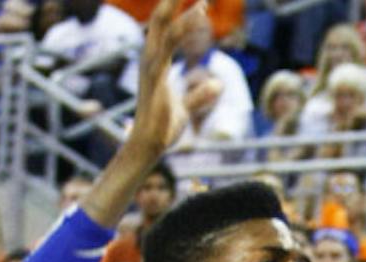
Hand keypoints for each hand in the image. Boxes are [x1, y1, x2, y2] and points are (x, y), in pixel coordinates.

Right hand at [129, 0, 203, 154]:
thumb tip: (216, 84)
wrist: (149, 144)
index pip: (167, 30)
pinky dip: (183, 27)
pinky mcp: (155, 74)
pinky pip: (170, 44)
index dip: (181, 15)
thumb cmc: (163, 127)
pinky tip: (198, 15)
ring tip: (202, 0)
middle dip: (171, 1)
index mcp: (157, 62)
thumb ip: (199, 95)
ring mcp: (151, 64)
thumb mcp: (186, 108)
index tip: (201, 3)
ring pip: (165, 27)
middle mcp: (151, 58)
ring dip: (181, 10)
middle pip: (160, 21)